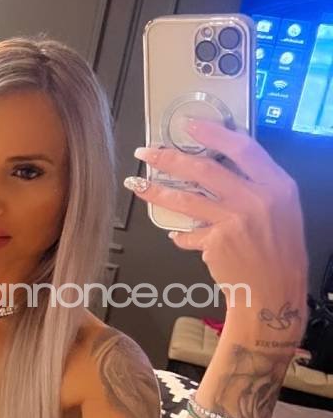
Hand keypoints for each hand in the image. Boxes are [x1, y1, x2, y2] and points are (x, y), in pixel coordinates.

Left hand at [125, 119, 307, 338]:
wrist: (275, 291)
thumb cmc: (279, 249)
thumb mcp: (282, 208)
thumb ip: (255, 185)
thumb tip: (219, 164)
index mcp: (277, 185)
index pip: (243, 148)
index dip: (214, 134)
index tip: (188, 125)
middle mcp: (257, 200)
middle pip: (205, 169)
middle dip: (169, 158)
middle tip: (145, 152)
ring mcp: (235, 221)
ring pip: (185, 199)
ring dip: (156, 191)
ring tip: (135, 184)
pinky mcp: (216, 243)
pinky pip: (188, 233)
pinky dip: (181, 234)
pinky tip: (176, 235)